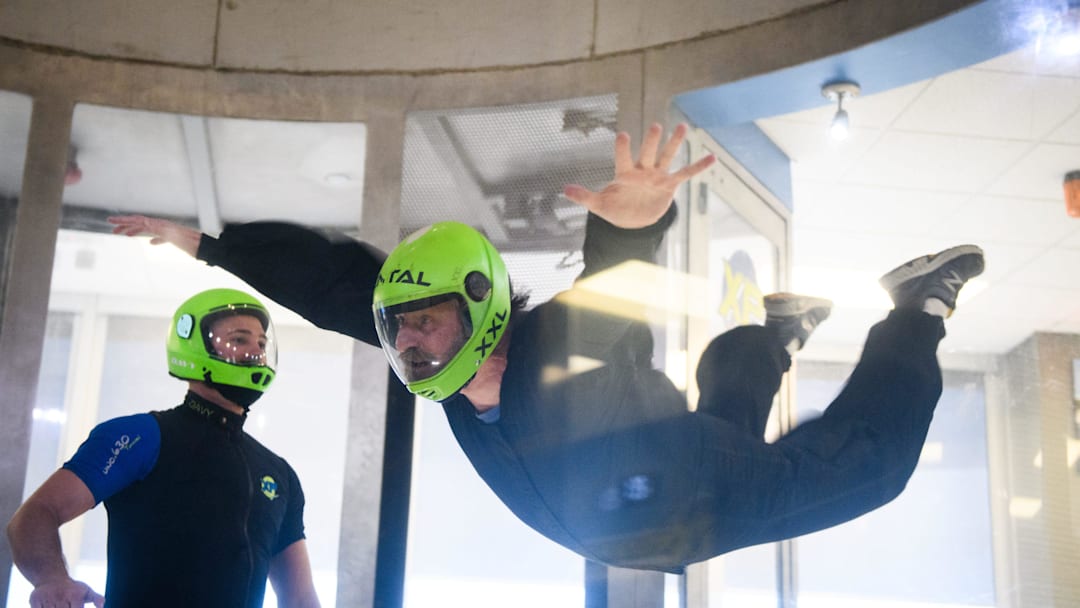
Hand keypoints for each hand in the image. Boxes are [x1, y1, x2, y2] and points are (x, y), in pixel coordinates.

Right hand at [29, 578, 104, 607]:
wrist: (51, 577)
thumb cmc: (72, 588)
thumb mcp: (86, 591)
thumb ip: (96, 598)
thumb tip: (103, 605)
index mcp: (75, 595)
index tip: (75, 607)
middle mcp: (61, 596)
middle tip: (66, 605)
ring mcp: (47, 598)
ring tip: (59, 604)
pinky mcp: (34, 600)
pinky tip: (49, 606)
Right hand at [107, 214, 201, 256]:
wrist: (204, 247)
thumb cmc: (190, 243)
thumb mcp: (173, 236)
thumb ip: (160, 230)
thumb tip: (146, 223)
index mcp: (160, 225)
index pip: (138, 220)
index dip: (123, 220)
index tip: (110, 221)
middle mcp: (162, 225)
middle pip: (140, 222)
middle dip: (125, 224)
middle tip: (112, 229)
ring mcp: (168, 231)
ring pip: (148, 229)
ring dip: (135, 230)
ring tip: (125, 234)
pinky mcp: (174, 237)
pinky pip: (159, 236)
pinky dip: (152, 237)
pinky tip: (150, 242)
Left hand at [563, 122, 714, 228]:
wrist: (632, 220)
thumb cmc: (615, 208)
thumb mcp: (598, 205)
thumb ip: (584, 196)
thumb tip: (563, 189)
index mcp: (624, 174)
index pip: (623, 158)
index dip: (622, 148)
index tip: (623, 135)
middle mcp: (642, 171)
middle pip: (647, 153)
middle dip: (651, 142)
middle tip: (655, 126)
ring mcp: (657, 176)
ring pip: (666, 156)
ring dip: (673, 144)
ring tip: (682, 126)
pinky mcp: (669, 185)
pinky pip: (685, 174)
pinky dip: (698, 166)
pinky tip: (712, 157)